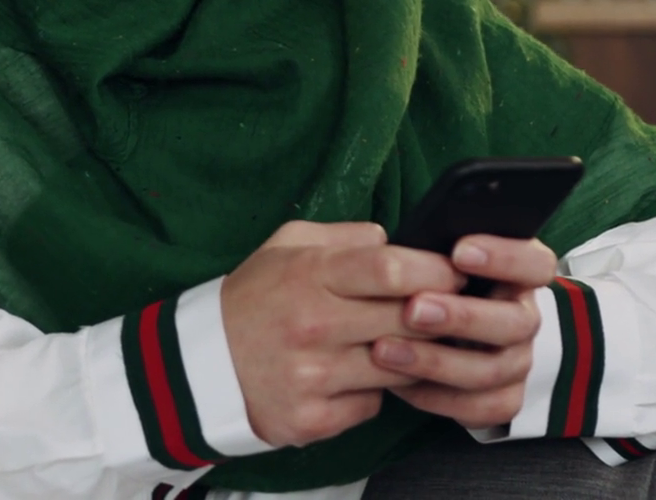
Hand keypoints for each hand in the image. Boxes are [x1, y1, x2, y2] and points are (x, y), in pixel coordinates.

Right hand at [221, 220, 463, 447]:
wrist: (201, 365)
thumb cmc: (254, 298)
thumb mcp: (287, 245)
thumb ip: (344, 236)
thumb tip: (394, 239)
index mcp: (309, 276)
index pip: (390, 268)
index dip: (434, 269)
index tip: (454, 272)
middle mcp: (312, 326)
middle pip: (406, 319)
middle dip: (437, 314)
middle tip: (449, 310)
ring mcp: (313, 377)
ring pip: (399, 367)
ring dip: (412, 356)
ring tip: (407, 343)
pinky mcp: (313, 418)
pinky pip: (372, 404)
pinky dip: (375, 392)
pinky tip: (360, 376)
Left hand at [372, 235, 557, 429]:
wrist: (460, 339)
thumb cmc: (442, 286)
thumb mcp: (444, 261)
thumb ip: (436, 254)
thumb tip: (404, 246)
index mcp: (521, 277)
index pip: (537, 264)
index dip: (505, 257)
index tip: (459, 251)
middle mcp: (525, 319)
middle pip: (515, 323)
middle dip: (462, 317)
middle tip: (413, 309)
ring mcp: (519, 362)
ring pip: (491, 369)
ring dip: (436, 361)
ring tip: (384, 349)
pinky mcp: (505, 400)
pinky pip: (479, 408)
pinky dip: (435, 397)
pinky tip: (397, 383)